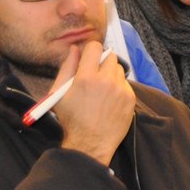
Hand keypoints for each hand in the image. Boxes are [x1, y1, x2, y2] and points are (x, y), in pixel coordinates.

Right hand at [54, 42, 134, 166]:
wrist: (90, 143)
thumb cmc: (71, 118)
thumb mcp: (60, 92)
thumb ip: (67, 67)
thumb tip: (75, 49)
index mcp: (86, 77)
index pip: (95, 47)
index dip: (90, 51)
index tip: (88, 58)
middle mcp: (106, 80)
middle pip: (110, 56)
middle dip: (101, 62)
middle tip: (94, 74)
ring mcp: (121, 89)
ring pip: (119, 70)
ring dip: (111, 74)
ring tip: (101, 89)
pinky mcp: (130, 98)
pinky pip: (126, 84)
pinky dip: (118, 87)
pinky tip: (109, 99)